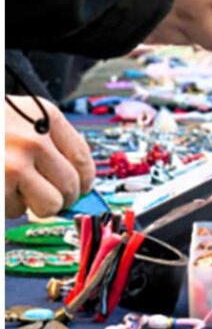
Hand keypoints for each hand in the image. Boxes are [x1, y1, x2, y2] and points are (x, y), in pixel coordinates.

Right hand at [5, 97, 94, 216]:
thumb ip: (51, 141)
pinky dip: (9, 207)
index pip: (83, 159)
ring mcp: (13, 165)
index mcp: (47, 117)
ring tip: (15, 189)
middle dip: (62, 197)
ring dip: (34, 204)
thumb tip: (80, 184)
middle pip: (71, 187)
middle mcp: (34, 140)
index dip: (85, 181)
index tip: (80, 189)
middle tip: (46, 196)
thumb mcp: (24, 116)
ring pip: (48, 205)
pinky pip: (16, 211)